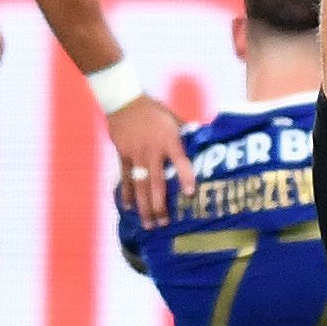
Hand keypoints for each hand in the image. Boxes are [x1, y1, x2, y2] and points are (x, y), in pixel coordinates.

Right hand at [109, 95, 193, 227]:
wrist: (124, 101)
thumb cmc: (154, 110)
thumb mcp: (173, 118)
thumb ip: (185, 134)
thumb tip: (204, 143)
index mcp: (169, 140)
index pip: (180, 162)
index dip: (186, 177)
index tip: (190, 194)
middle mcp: (152, 151)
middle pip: (157, 182)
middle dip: (160, 205)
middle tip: (165, 223)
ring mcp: (136, 155)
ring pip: (140, 186)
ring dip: (144, 206)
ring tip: (149, 224)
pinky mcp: (122, 156)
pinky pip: (125, 179)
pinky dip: (126, 194)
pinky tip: (129, 208)